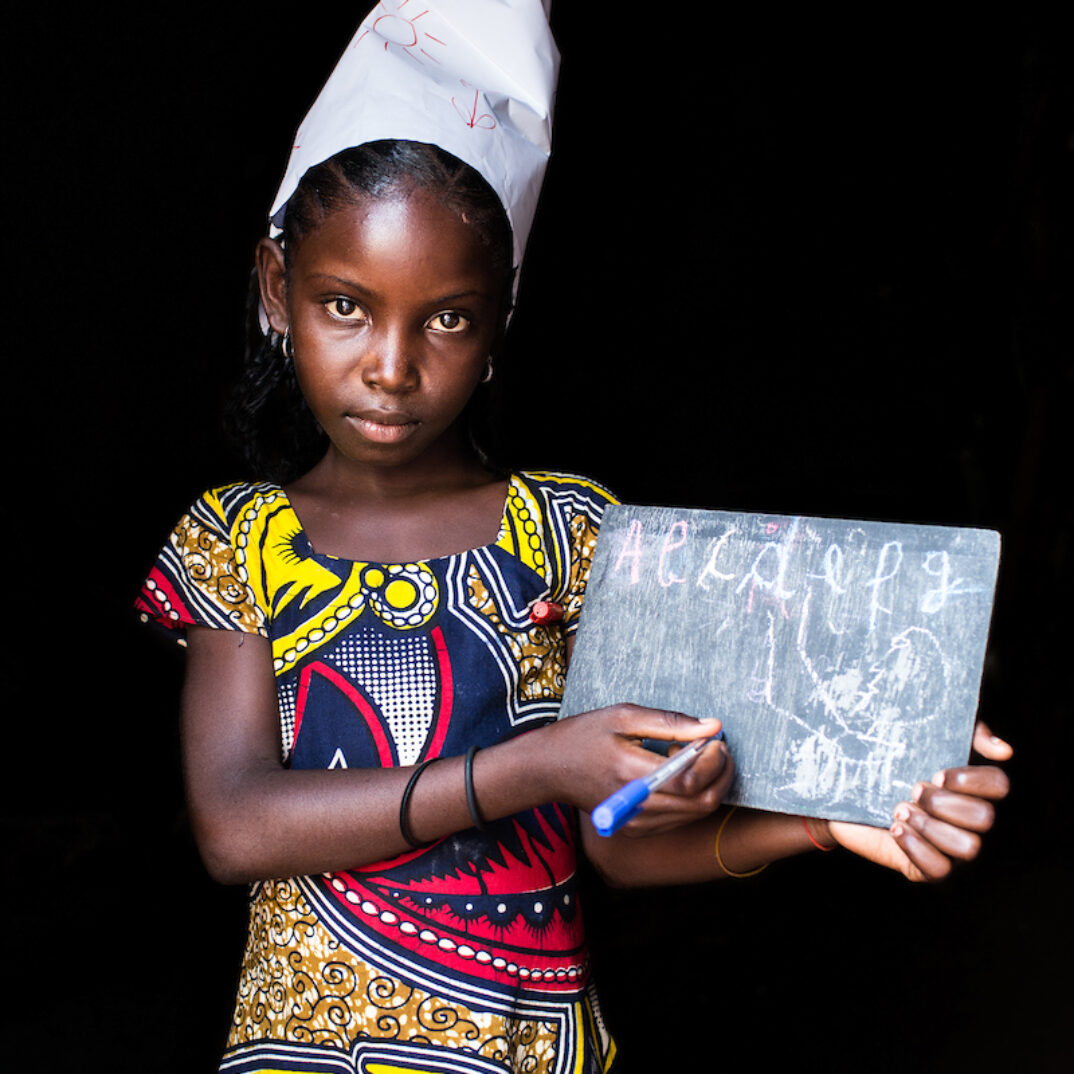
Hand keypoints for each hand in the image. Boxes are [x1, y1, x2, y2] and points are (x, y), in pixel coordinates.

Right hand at [543, 704, 734, 835]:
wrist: (549, 769)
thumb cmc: (583, 736)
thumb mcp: (623, 715)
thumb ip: (671, 722)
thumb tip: (713, 726)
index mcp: (631, 772)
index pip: (690, 780)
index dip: (713, 760)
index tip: (715, 739)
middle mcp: (636, 805)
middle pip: (701, 802)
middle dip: (720, 773)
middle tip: (715, 747)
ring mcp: (637, 822)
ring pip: (696, 813)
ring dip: (708, 784)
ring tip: (690, 757)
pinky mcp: (638, 829)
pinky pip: (681, 818)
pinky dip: (692, 797)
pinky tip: (677, 774)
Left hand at [826, 722, 1011, 880]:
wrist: (843, 793)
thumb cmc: (887, 763)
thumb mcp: (921, 738)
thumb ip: (965, 733)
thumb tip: (1004, 750)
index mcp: (970, 788)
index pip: (999, 785)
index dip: (973, 780)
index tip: (936, 773)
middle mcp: (968, 821)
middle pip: (985, 818)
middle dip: (945, 803)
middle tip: (913, 789)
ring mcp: (950, 848)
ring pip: (968, 847)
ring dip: (930, 827)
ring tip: (898, 810)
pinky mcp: (926, 868)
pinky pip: (939, 869)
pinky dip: (916, 848)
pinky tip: (893, 829)